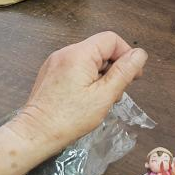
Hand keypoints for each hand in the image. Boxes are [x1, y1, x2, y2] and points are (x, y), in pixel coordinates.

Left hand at [9, 32, 147, 152]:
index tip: (133, 77)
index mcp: (79, 54)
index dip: (126, 55)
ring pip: (89, 59)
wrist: (34, 134)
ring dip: (102, 75)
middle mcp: (65, 52)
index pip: (111, 39)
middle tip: (118, 92)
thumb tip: (140, 54)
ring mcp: (55, 62)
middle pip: (100, 49)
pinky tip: (88, 99)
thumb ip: (124, 72)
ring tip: (103, 99)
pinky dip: (88, 78)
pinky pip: (76, 68)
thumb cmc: (70, 118)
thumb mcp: (104, 96)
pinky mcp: (50, 73)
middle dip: (114, 67)